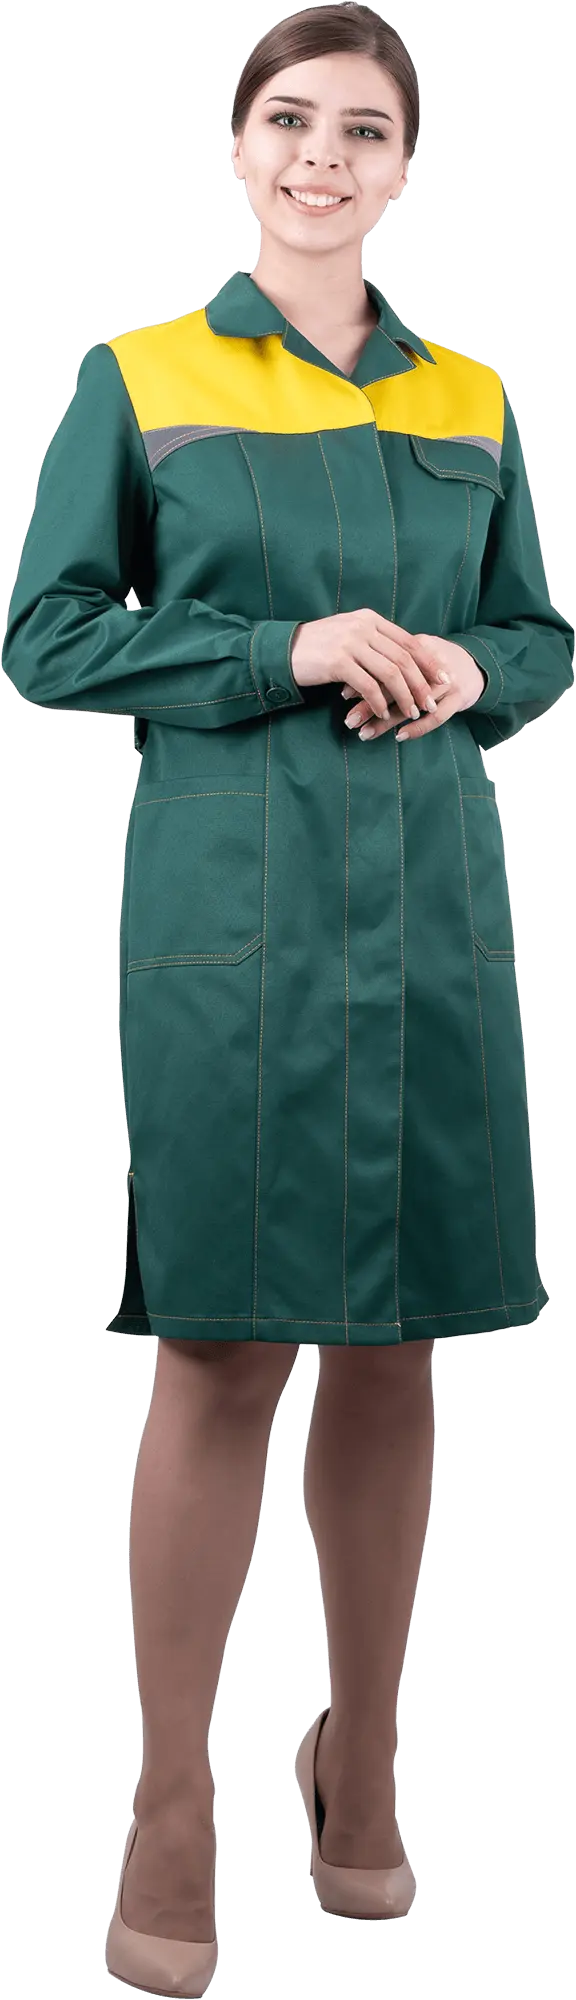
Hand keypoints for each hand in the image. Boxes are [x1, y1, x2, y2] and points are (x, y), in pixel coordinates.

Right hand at [290, 610, 454, 719]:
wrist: (284, 650)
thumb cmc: (319, 647)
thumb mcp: (349, 634)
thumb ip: (374, 641)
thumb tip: (403, 657)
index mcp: (370, 619)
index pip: (409, 641)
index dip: (430, 662)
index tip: (444, 679)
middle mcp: (363, 627)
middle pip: (404, 659)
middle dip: (421, 684)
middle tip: (430, 703)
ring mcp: (350, 643)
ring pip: (390, 673)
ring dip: (404, 696)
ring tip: (411, 712)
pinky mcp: (337, 662)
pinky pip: (367, 686)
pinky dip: (378, 702)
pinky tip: (382, 714)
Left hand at [340, 636, 485, 738]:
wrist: (475, 664)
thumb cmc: (433, 661)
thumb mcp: (413, 652)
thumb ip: (387, 661)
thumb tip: (349, 679)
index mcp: (416, 645)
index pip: (385, 663)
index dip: (363, 678)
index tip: (342, 695)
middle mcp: (431, 663)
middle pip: (395, 684)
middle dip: (369, 704)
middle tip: (349, 720)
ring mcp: (448, 681)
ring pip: (412, 703)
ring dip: (386, 721)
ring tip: (364, 734)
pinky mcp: (459, 698)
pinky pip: (436, 718)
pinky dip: (417, 728)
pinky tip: (399, 736)